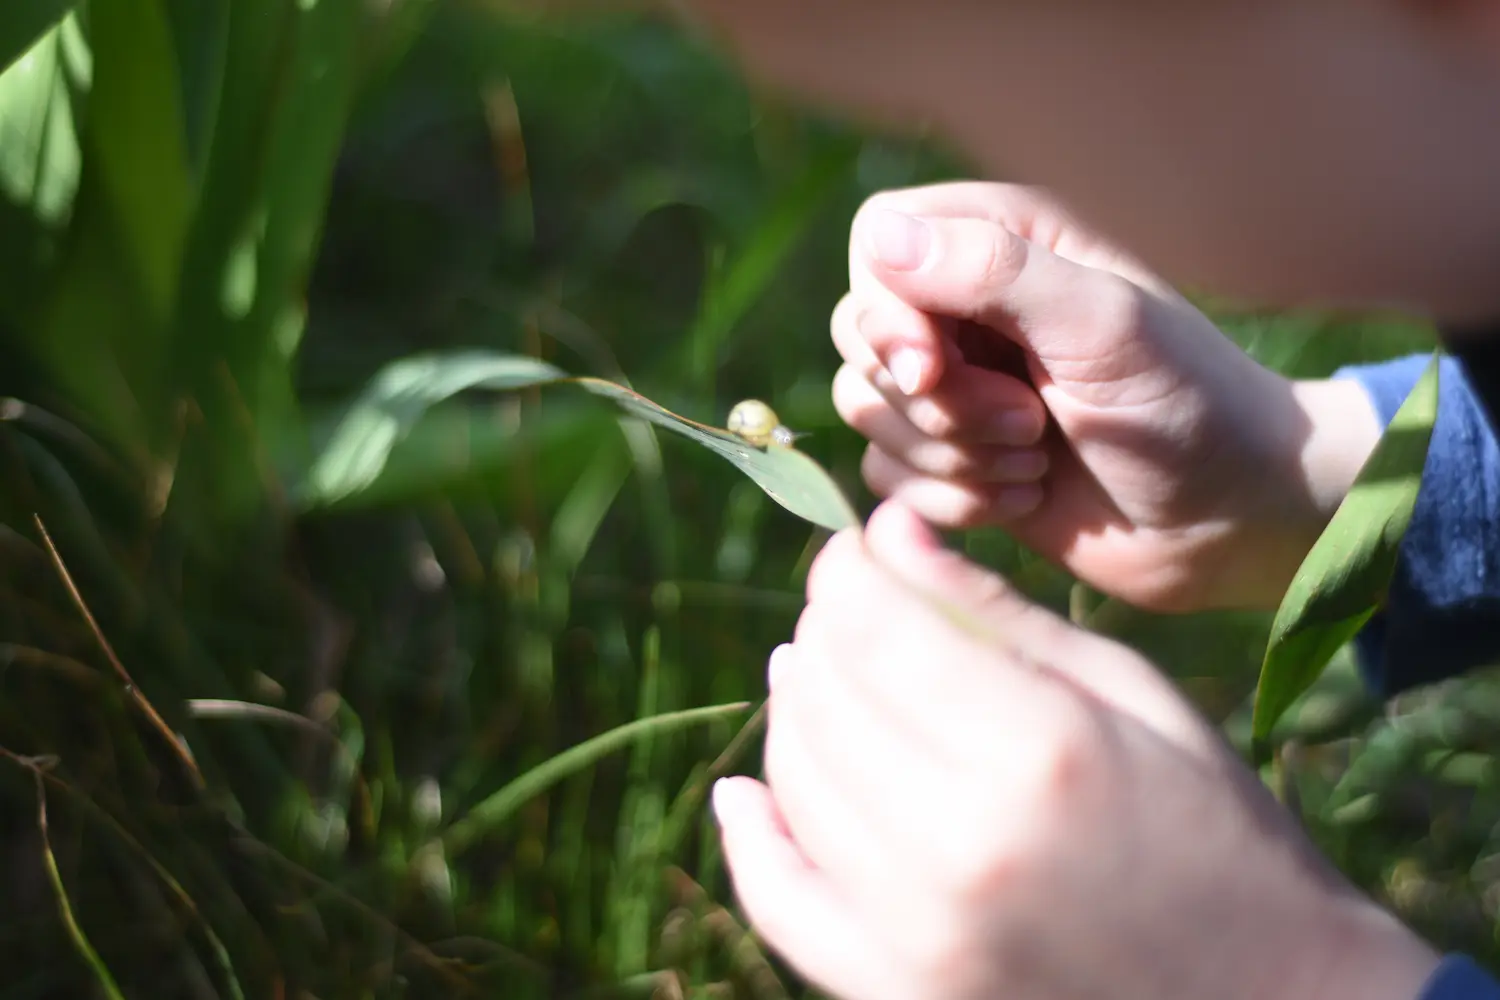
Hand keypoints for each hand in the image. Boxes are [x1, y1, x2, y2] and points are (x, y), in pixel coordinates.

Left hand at [714, 500, 1439, 999]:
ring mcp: (917, 935)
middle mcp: (959, 846)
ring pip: (795, 781)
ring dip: (793, 712)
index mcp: (1036, 751)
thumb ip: (993, 612)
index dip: (845, 571)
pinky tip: (745, 793)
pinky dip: (752, 838)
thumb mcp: (1126, 694)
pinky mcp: (896, 994)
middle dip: (822, 631)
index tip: (848, 550)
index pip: (876, 626)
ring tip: (817, 676)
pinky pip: (781, 902)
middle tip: (845, 609)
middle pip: (824, 696)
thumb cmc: (1218, 830)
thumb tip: (886, 528)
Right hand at [831, 182, 1381, 611]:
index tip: (935, 367)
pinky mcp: (951, 458)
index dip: (886, 314)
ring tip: (1038, 458)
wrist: (1229, 520)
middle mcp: (967, 305)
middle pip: (857, 337)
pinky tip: (1028, 496)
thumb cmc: (1188, 403)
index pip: (875, 245)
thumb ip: (993, 271)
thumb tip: (879, 238)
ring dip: (952, 456)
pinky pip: (887, 476)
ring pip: (867, 412)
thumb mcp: (1101, 324)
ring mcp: (955, 385)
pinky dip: (954, 500)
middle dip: (935, 402)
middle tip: (1029, 420)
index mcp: (1002, 241)